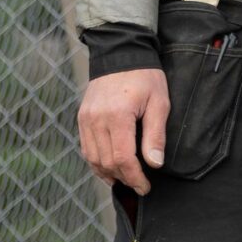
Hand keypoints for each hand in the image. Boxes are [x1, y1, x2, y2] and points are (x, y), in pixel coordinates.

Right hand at [79, 68, 170, 194]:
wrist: (121, 53)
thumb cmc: (145, 77)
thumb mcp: (159, 103)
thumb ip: (155, 135)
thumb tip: (154, 164)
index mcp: (117, 116)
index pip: (122, 158)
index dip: (134, 177)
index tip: (145, 187)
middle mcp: (96, 119)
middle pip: (106, 161)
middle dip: (124, 178)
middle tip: (139, 185)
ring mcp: (86, 119)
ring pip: (92, 158)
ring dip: (108, 173)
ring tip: (126, 180)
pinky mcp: (82, 118)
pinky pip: (86, 148)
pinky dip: (97, 162)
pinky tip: (110, 169)